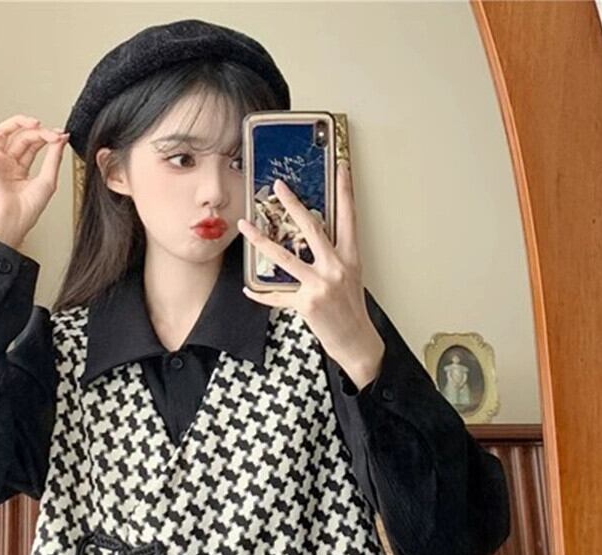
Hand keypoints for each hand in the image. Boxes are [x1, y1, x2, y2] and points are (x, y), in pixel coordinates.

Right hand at [0, 114, 70, 247]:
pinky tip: (1, 134)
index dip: (46, 136)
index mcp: (20, 171)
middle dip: (38, 131)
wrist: (12, 221)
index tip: (60, 135)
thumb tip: (61, 138)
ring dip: (18, 122)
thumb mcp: (48, 181)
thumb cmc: (27, 211)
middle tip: (51, 133)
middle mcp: (7, 164)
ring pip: (2, 131)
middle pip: (21, 136)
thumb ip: (54, 158)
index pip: (33, 144)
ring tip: (34, 124)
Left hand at [237, 159, 384, 387]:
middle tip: (277, 187)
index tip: (340, 167)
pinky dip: (261, 294)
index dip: (345, 190)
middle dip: (292, 205)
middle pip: (311, 228)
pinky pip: (277, 295)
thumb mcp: (350, 276)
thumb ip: (333, 256)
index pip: (349, 216)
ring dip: (261, 240)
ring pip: (285, 257)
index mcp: (350, 257)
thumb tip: (311, 240)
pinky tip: (248, 288)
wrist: (356, 341)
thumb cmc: (350, 309)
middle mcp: (336, 267)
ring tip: (245, 226)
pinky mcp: (307, 303)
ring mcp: (320, 285)